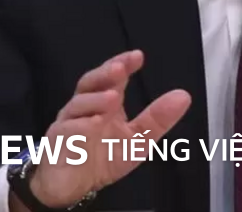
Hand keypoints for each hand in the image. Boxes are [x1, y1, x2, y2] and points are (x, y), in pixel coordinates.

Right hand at [17, 50, 190, 208]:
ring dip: (94, 100)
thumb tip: (183, 96)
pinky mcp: (57, 142)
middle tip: (119, 68)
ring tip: (113, 98)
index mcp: (104, 103)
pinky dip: (78, 126)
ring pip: (77, 105)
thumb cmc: (103, 157)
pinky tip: (92, 123)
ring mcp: (69, 122)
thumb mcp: (137, 140)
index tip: (137, 56)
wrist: (75, 185)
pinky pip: (66, 131)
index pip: (113, 78)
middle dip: (104, 74)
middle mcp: (85, 107)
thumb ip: (157, 119)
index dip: (123, 65)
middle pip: (90, 83)